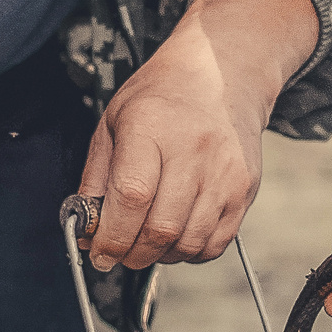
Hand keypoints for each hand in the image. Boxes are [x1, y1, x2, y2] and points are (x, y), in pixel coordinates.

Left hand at [79, 0, 317, 270]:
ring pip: (188, 243)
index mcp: (150, 128)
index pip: (132, 197)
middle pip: (161, 228)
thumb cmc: (161, 99)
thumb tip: (86, 230)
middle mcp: (193, 151)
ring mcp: (224, 172)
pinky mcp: (244, 189)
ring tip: (146, 243)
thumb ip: (96, 178)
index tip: (98, 252)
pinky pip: (216, 243)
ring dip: (160, 256)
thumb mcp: (114, 122)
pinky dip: (190, 252)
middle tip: (118, 253)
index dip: (111, 235)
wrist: (223, 75)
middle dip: (131, 254)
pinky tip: (176, 236)